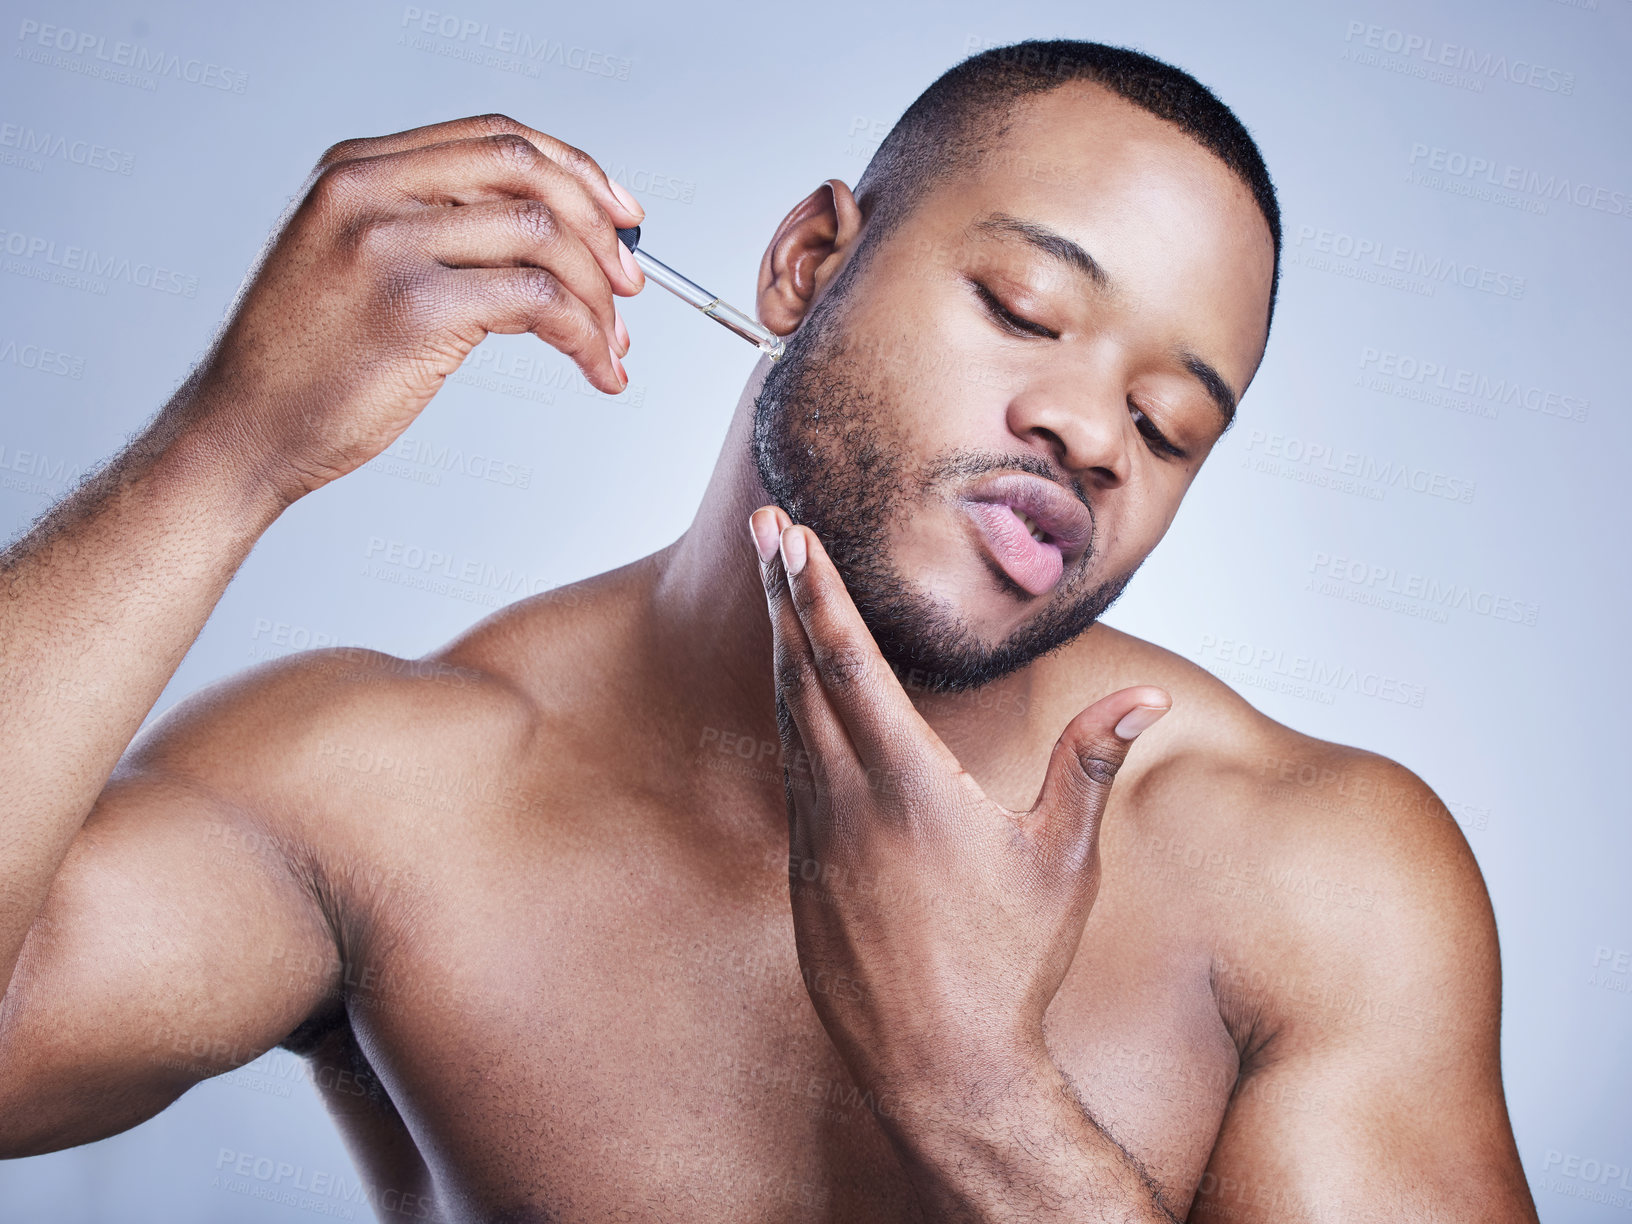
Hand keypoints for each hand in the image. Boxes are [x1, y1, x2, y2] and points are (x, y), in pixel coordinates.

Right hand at [172, 114, 644, 504]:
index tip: (621, 214)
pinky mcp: (413, 306)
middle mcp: (368, 190)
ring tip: (611, 344)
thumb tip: (549, 241)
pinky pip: (537, 299)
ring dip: (598, 295)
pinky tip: (595, 367)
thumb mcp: (358, 265)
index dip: (575, 170)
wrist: (243, 430)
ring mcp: (387, 244)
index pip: (496, 137)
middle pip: (528, 170)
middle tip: (630, 284)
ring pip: (543, 236)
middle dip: (600, 226)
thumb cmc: (307, 364)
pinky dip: (585, 335)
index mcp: (358, 169)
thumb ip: (436, 234)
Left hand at [750, 506, 1170, 1118]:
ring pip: (788, 720)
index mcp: (907, 784)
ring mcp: (816, 839)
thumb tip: (1148, 698)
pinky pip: (790, 774)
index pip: (850, 662)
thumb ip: (1090, 764)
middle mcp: (847, 801)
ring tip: (777, 591)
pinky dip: (789, 718)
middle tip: (764, 526)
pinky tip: (793, 696)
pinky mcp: (803, 874)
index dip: (818, 590)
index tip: (793, 535)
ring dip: (782, 650)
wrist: (942, 1067)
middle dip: (785, 592)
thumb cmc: (1009, 964)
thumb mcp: (1063, 861)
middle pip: (802, 673)